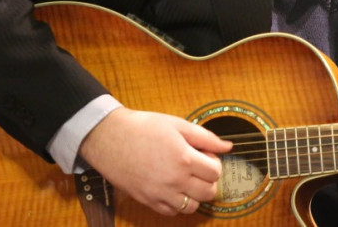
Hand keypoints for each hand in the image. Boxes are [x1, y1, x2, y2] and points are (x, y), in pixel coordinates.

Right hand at [79, 107, 232, 214]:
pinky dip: (178, 203)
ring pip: (192, 206)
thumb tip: (227, 146)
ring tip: (187, 178)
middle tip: (199, 167)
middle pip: (208, 192)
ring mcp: (160, 193)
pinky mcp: (147, 201)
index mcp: (184, 159)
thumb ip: (206, 137)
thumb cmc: (143, 127)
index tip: (205, 155)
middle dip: (209, 179)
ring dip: (195, 194)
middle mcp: (174, 181)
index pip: (216, 172)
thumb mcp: (178, 125)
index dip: (214, 162)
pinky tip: (174, 188)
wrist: (109, 138)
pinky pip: (172, 212)